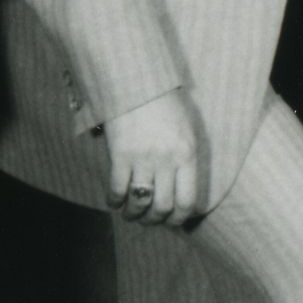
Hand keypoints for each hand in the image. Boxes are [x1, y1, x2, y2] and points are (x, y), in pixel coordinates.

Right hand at [103, 89, 203, 228]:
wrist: (138, 80)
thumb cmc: (164, 103)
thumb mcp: (185, 129)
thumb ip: (185, 157)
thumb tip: (180, 188)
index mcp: (188, 154)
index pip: (187, 201)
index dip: (178, 219)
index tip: (172, 221)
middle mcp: (167, 160)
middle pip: (163, 207)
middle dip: (155, 220)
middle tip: (148, 220)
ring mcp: (143, 158)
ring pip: (140, 202)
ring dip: (134, 214)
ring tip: (130, 214)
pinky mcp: (120, 154)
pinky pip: (117, 189)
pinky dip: (114, 201)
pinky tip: (114, 201)